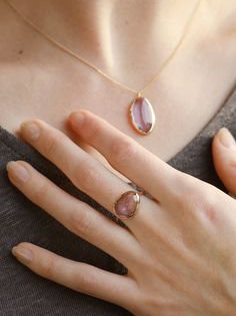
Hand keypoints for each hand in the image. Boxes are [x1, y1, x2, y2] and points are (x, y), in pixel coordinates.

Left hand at [6, 111, 235, 315]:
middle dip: (59, 151)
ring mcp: (145, 263)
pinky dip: (52, 265)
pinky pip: (87, 279)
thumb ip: (233, 166)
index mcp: (188, 198)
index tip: (72, 118)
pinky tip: (22, 250)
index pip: (129, 155)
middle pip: (95, 181)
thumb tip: (221, 136)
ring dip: (44, 194)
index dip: (97, 133)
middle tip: (30, 130)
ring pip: (82, 222)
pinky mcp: (140, 298)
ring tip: (16, 172)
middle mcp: (159, 227)